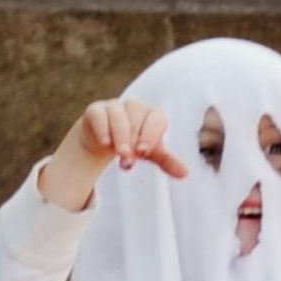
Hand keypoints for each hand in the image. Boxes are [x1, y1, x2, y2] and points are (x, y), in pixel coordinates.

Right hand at [38, 98, 189, 211]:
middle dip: (132, 142)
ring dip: (120, 137)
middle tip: (128, 163)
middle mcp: (133, 106)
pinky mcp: (96, 110)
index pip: (156, 118)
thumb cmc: (133, 144)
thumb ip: (167, 161)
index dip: (151, 134)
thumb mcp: (151, 153)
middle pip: (136, 119)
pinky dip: (102, 129)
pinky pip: (99, 115)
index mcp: (151, 114)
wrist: (104, 140)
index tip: (143, 152)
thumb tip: (185, 174)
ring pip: (118, 115)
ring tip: (120, 156)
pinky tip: (104, 143)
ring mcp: (114, 106)